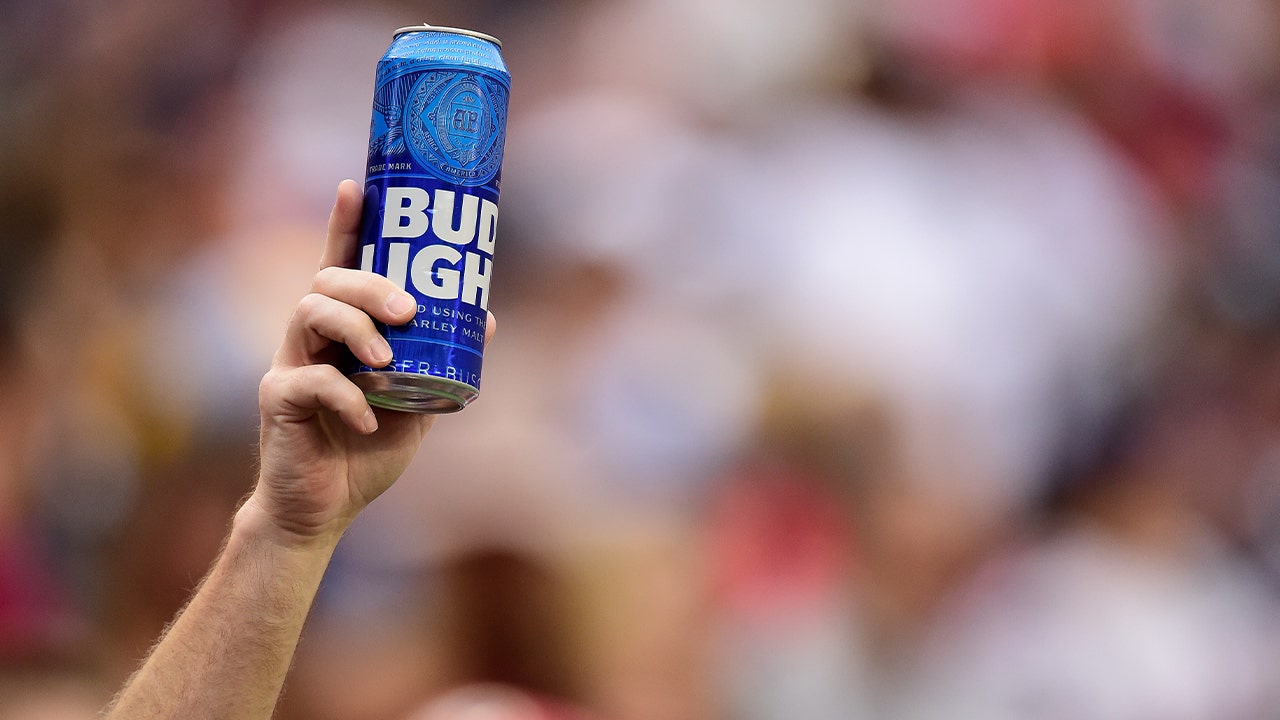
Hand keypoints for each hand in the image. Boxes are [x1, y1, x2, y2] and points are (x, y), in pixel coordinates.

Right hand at [247, 179, 493, 545]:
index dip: (346, 223)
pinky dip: (346, 398)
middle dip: (369, 285)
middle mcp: (310, 338)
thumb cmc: (367, 451)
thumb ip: (439, 361)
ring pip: (308, 313)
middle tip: (407, 310)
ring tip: (387, 360)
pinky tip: (370, 421)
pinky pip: (309, 382)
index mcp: (342, 331)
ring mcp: (290, 365)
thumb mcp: (417, 403)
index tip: (356, 185)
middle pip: (327, 281)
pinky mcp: (278, 401)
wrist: (325, 509)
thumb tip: (484, 318)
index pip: (340, 263)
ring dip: (355, 329)